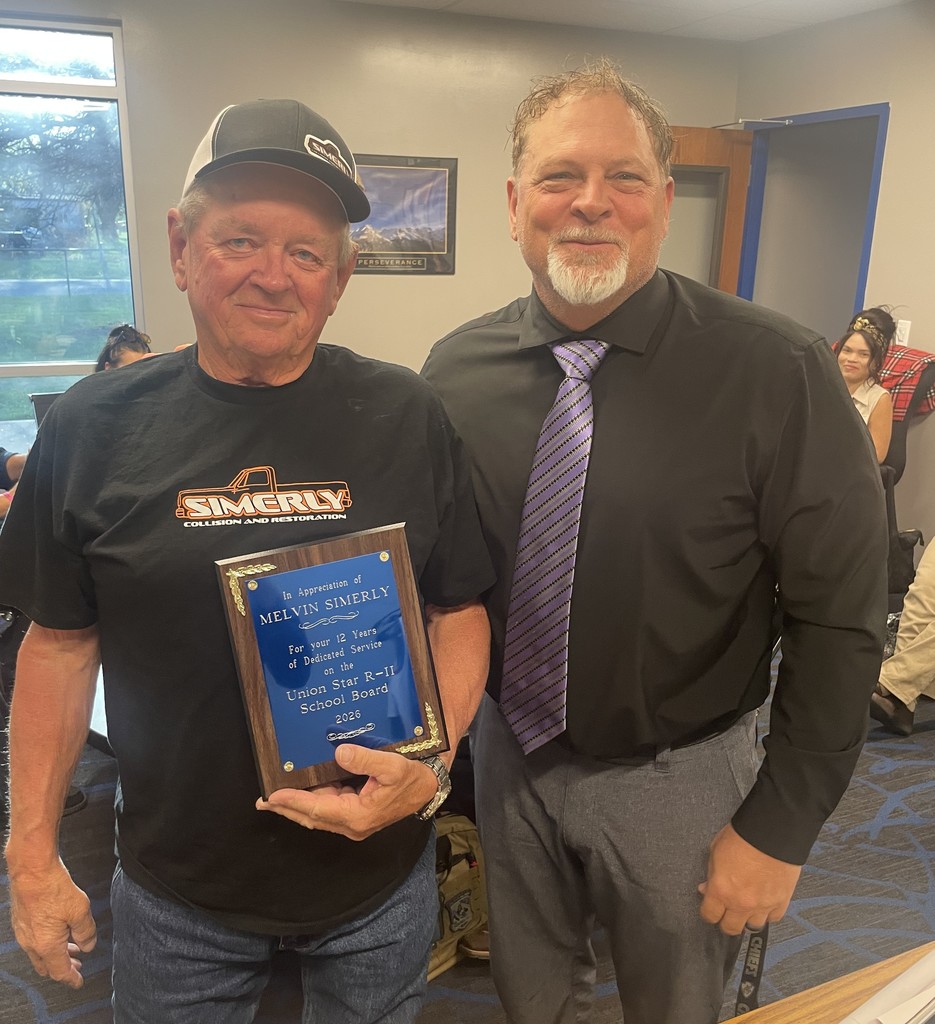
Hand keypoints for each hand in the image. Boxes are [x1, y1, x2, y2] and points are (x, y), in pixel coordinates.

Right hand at [9, 860, 96, 987]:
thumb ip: (86, 932)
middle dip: (64, 968)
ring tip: (72, 948)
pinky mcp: (21, 921)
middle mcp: (32, 943)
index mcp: (47, 946)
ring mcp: (24, 933)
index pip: (60, 972)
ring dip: (57, 954)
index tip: (79, 982)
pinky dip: (48, 942)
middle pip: (48, 966)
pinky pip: (34, 940)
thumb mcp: (80, 910)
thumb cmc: (53, 888)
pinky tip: (59, 931)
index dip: (72, 979)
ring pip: (40, 953)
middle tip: (77, 966)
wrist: (32, 871)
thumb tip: (88, 945)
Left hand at [256, 744, 438, 840]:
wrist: (428, 788)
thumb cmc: (412, 778)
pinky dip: (310, 800)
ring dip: (296, 805)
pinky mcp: (355, 813)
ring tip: (273, 796)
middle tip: (261, 801)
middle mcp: (352, 824)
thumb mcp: (392, 766)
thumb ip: (366, 760)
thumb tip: (339, 752)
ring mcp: (353, 820)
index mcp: (358, 816)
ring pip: (317, 814)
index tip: (272, 795)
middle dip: (286, 808)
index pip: (318, 809)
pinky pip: (327, 807)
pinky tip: (300, 790)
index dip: (294, 801)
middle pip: (311, 817)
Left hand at [698, 824, 801, 934]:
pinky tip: (764, 903)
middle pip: (730, 928)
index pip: (709, 915)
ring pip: (753, 926)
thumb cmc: (741, 837)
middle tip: (727, 910)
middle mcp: (741, 903)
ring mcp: (763, 905)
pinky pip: (773, 918)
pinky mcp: (781, 901)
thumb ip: (711, 874)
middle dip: (726, 920)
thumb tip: (706, 888)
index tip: (710, 908)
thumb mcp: (715, 851)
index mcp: (721, 890)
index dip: (708, 912)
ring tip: (747, 906)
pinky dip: (768, 913)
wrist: (772, 832)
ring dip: (748, 917)